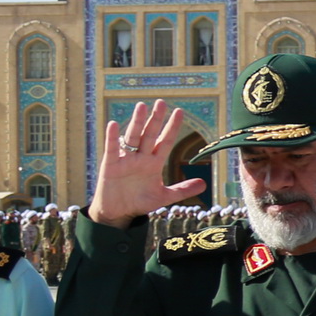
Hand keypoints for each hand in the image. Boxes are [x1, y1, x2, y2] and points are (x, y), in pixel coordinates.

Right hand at [89, 100, 208, 226]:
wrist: (118, 213)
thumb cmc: (139, 202)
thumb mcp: (164, 197)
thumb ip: (182, 190)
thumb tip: (204, 184)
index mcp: (154, 163)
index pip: (165, 141)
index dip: (172, 127)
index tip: (179, 111)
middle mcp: (141, 158)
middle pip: (150, 134)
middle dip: (156, 119)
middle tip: (161, 102)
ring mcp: (126, 160)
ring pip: (133, 138)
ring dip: (137, 123)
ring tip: (141, 106)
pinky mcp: (110, 166)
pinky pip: (112, 150)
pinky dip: (113, 138)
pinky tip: (114, 124)